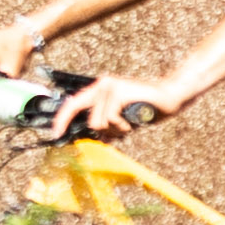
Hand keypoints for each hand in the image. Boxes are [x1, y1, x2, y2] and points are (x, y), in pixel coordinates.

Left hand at [60, 76, 174, 139]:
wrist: (169, 98)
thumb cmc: (146, 109)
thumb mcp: (122, 120)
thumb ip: (107, 126)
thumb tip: (97, 140)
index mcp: (99, 89)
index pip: (73, 103)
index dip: (62, 119)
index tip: (55, 134)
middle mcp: (101, 84)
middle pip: (87, 118)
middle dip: (105, 131)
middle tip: (120, 131)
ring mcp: (109, 86)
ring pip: (99, 122)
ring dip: (116, 129)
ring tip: (130, 122)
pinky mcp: (117, 92)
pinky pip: (110, 119)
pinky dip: (122, 126)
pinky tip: (133, 120)